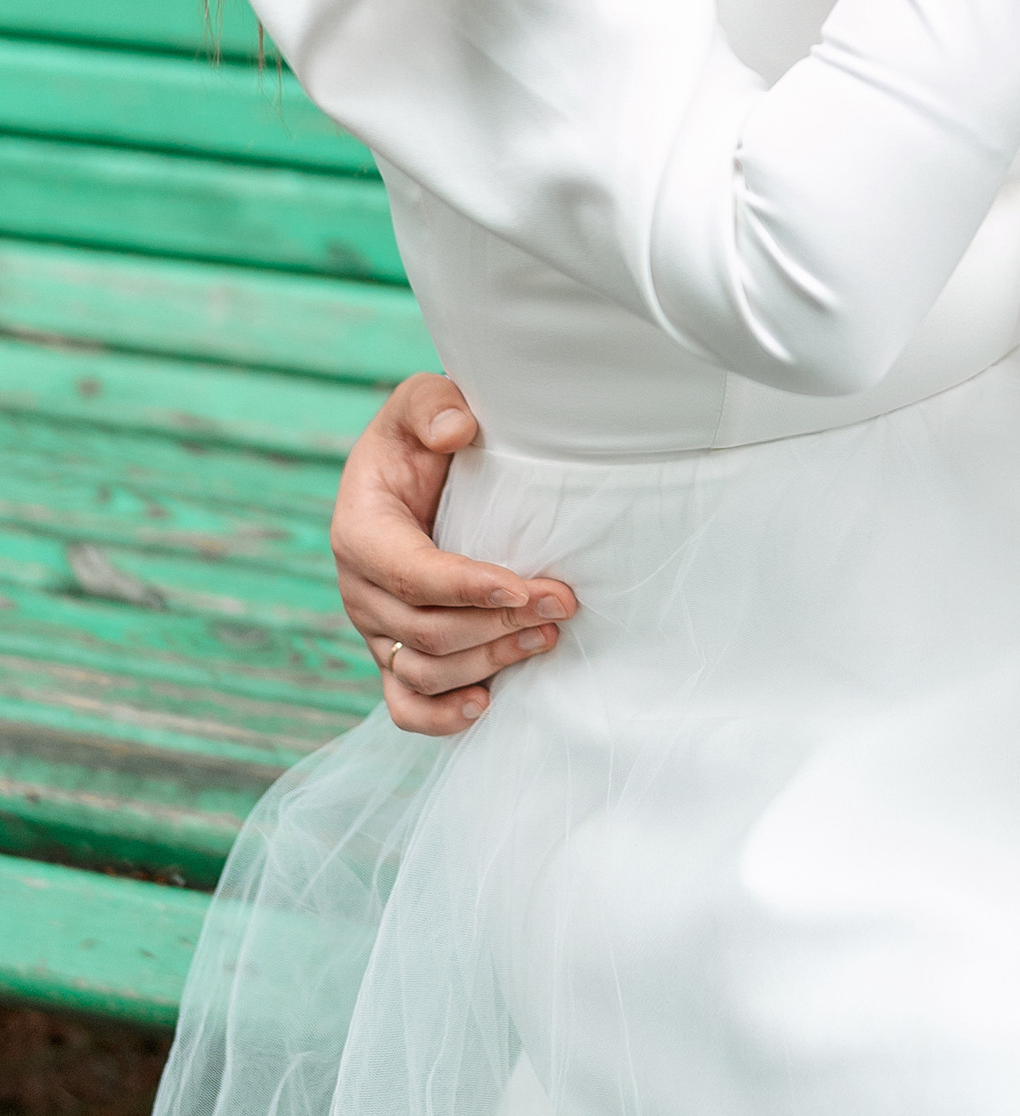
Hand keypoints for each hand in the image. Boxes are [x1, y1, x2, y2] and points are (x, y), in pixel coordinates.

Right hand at [331, 373, 578, 736]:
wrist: (417, 471)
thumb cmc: (422, 435)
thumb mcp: (421, 400)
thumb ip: (433, 403)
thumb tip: (457, 429)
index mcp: (360, 530)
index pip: (409, 573)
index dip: (465, 587)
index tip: (524, 588)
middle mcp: (360, 588)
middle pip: (425, 630)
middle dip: (497, 626)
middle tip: (562, 605)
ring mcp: (375, 628)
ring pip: (424, 671)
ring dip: (489, 664)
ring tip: (547, 637)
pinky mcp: (394, 654)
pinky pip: (404, 704)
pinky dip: (440, 716)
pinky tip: (487, 704)